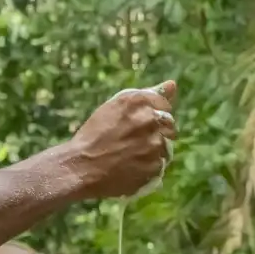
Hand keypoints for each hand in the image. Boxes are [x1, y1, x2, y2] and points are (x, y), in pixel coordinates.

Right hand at [67, 81, 176, 199]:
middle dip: (156, 133)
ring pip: (166, 147)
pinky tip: (130, 169)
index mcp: (137, 101)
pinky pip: (160, 166)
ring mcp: (154, 143)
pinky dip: (149, 169)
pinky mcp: (155, 165)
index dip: (153, 116)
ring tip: (129, 158)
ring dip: (153, 152)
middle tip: (133, 144)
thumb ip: (148, 95)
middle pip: (168, 125)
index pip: (163, 104)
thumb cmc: (94, 136)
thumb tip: (173, 84)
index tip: (139, 126)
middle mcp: (149, 119)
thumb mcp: (116, 107)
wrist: (81, 167)